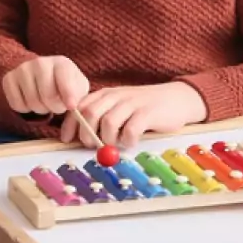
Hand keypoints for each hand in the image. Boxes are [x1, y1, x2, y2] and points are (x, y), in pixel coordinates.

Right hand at [1, 56, 88, 118]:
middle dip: (54, 108)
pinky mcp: (8, 79)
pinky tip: (30, 101)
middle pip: (47, 96)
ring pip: (31, 102)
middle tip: (56, 106)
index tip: (70, 107)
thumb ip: (79, 96)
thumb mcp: (78, 88)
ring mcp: (22, 69)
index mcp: (61, 63)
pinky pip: (16, 104)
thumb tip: (71, 105)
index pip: (65, 81)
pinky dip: (25, 109)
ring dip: (40, 109)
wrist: (41, 75)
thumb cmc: (64, 84)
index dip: (68, 96)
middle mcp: (40, 62)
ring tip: (44, 103)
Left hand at [62, 82, 207, 149]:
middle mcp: (116, 97)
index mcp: (106, 95)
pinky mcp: (148, 113)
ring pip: (108, 122)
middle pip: (90, 114)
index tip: (66, 139)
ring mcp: (132, 103)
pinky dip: (127, 140)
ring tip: (115, 144)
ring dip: (108, 139)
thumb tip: (81, 138)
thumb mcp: (120, 108)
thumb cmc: (145, 108)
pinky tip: (131, 142)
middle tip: (93, 146)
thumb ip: (101, 118)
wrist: (177, 98)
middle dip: (87, 135)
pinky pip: (130, 129)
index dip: (70, 124)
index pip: (80, 107)